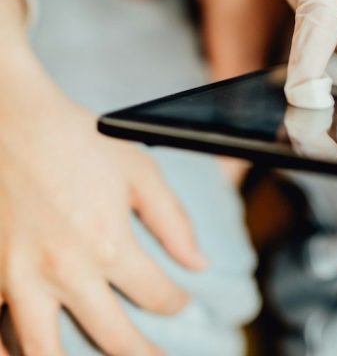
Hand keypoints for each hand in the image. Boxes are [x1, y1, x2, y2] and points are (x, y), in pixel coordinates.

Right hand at [0, 49, 205, 355]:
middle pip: (112, 338)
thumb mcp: (140, 171)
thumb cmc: (80, 142)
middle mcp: (65, 271)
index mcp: (109, 243)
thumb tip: (199, 264)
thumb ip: (173, 221)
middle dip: (142, 354)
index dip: (175, 303)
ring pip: (44, 352)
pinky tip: (31, 352)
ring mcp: (19, 279)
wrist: (13, 123)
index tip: (180, 303)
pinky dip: (12, 350)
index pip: (156, 296)